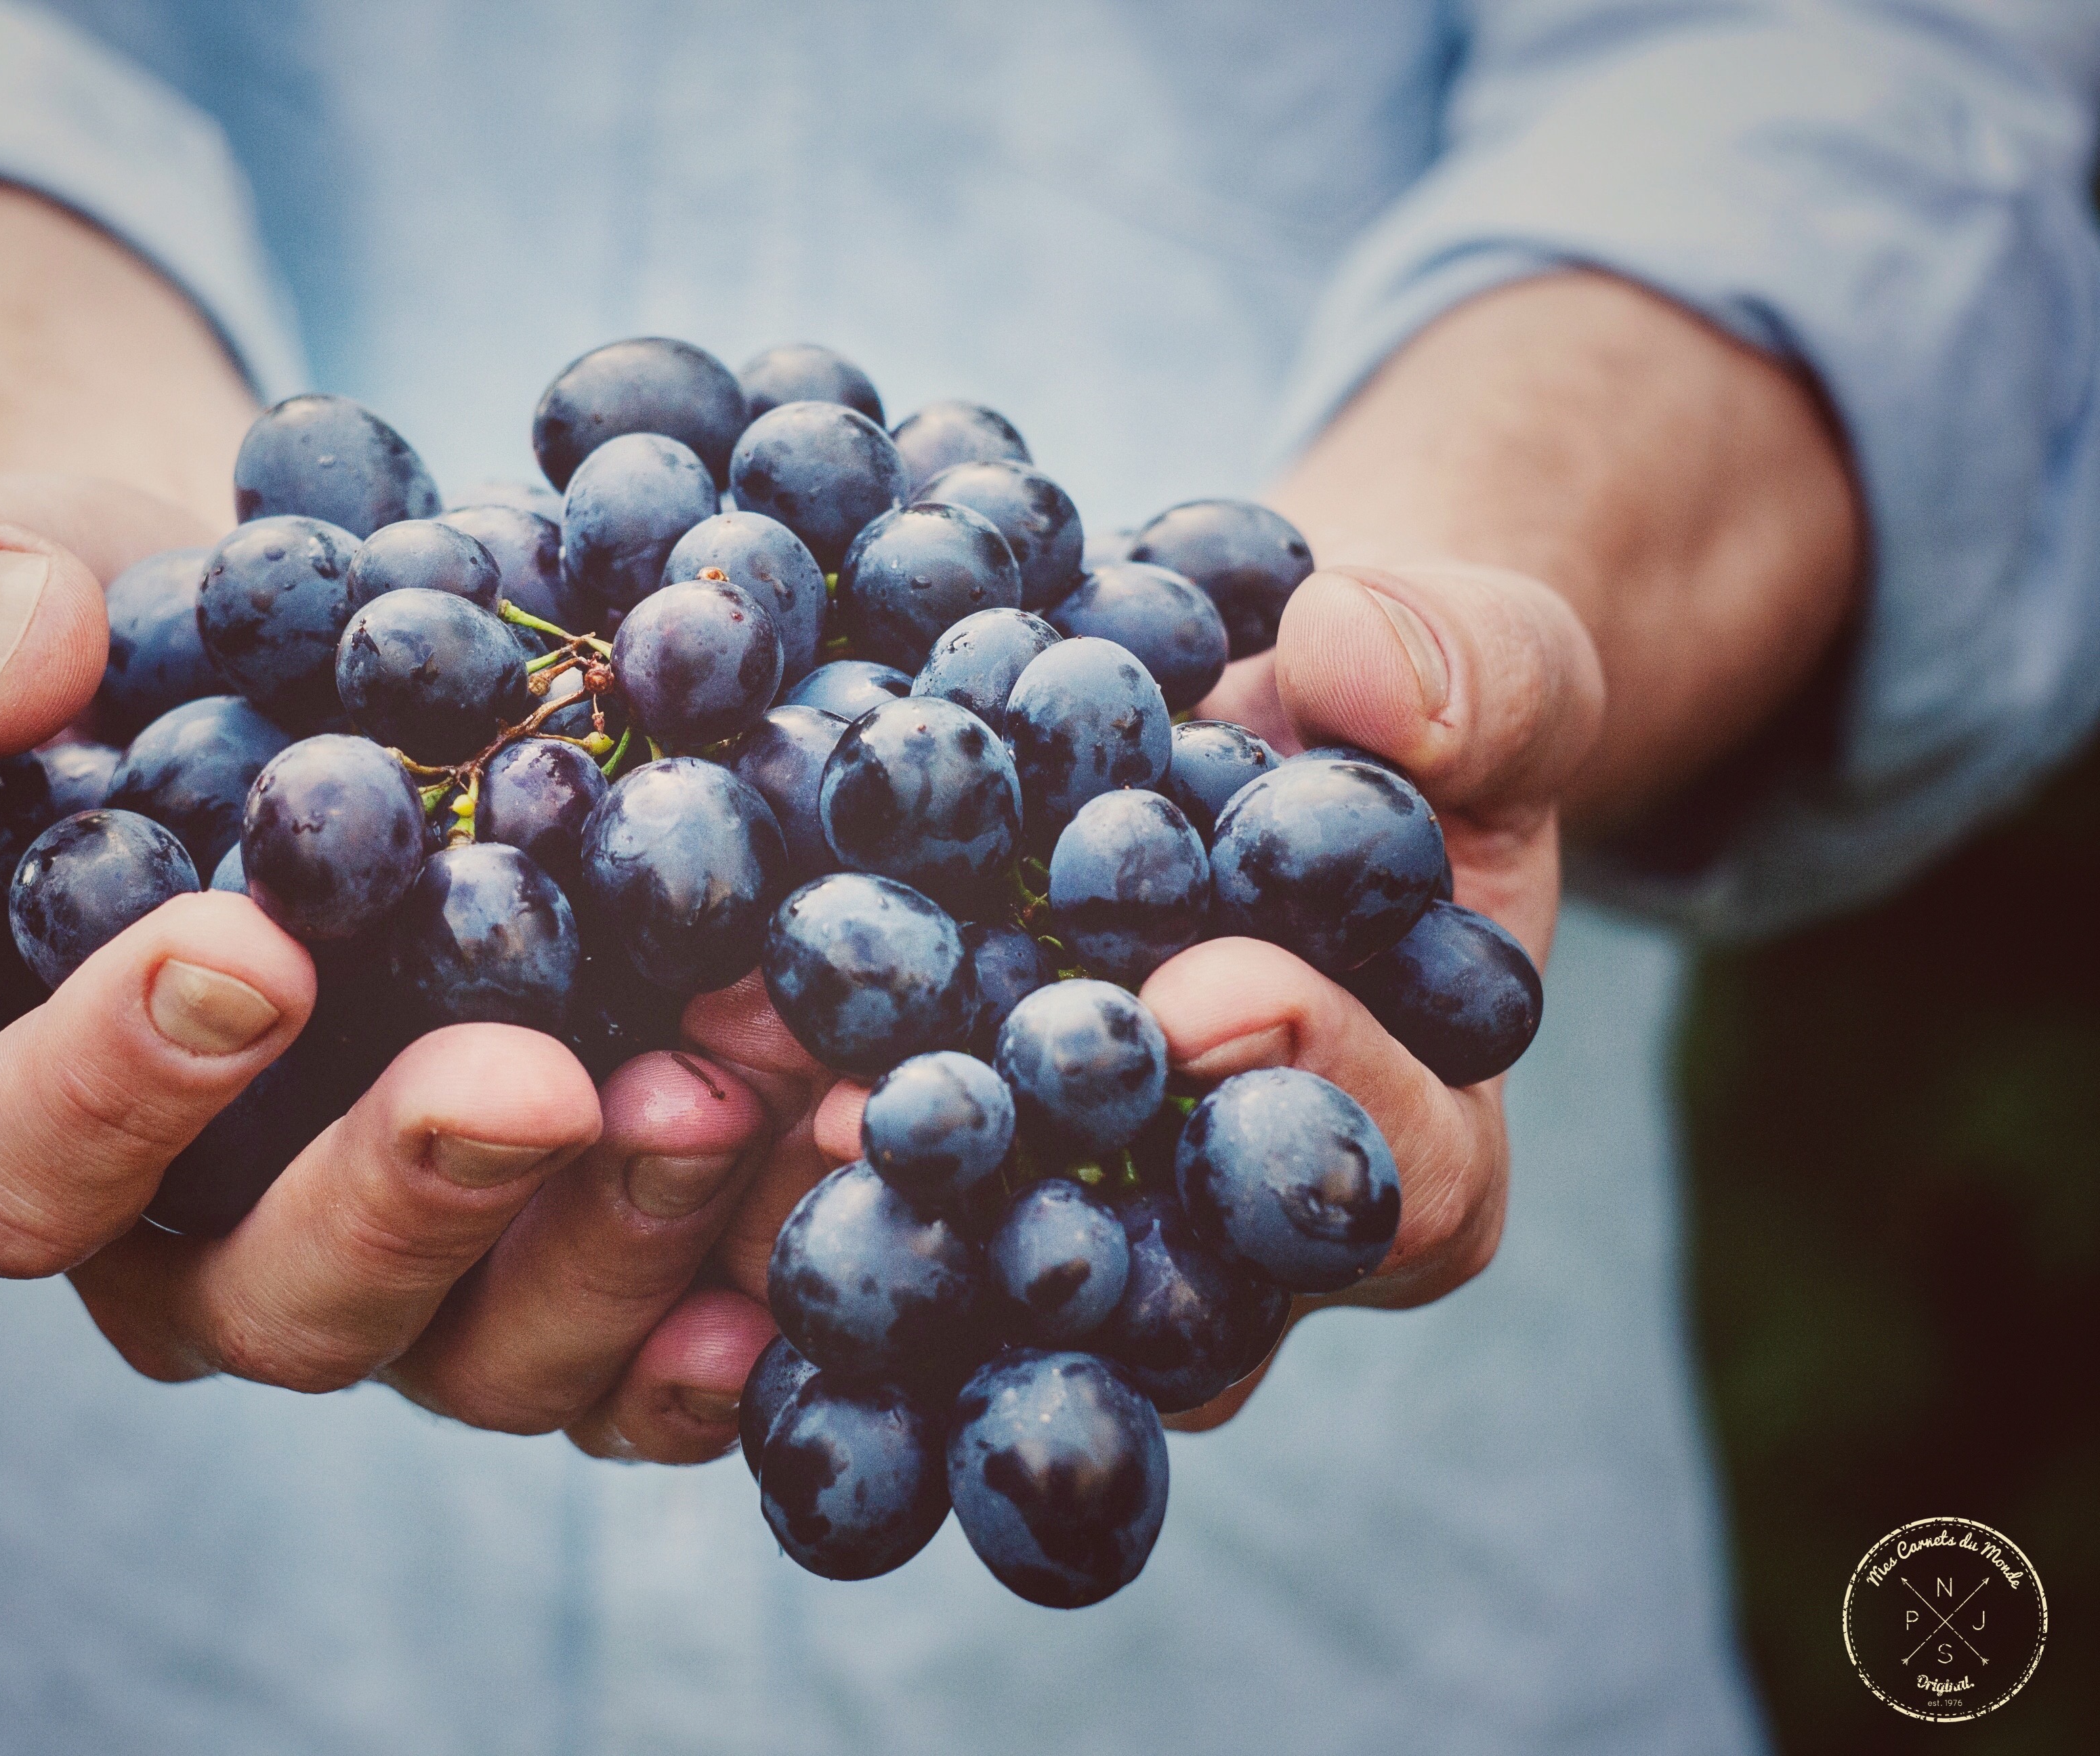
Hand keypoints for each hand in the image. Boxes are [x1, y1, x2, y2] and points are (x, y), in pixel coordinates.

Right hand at [0, 469, 779, 1459]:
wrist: (276, 653)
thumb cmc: (74, 632)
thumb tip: (8, 661)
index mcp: (4, 1115)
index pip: (8, 1167)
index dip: (107, 1090)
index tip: (245, 953)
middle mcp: (198, 1243)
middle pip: (280, 1300)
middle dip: (414, 1195)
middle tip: (537, 1079)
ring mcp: (402, 1271)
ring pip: (492, 1346)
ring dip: (625, 1235)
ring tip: (745, 1086)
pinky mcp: (562, 1256)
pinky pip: (651, 1341)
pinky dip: (752, 1287)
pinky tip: (848, 1183)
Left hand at [662, 552, 1603, 1433]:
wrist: (1247, 729)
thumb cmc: (1392, 719)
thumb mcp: (1486, 664)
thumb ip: (1473, 673)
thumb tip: (1356, 662)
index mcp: (1414, 1151)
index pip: (1395, 1185)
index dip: (1311, 1094)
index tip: (1201, 990)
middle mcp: (1234, 1248)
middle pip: (1156, 1294)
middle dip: (1031, 1195)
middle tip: (898, 1106)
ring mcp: (1074, 1234)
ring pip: (979, 1287)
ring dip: (852, 1202)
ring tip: (730, 1087)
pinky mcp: (935, 1184)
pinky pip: (856, 1217)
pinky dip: (749, 1162)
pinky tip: (644, 1081)